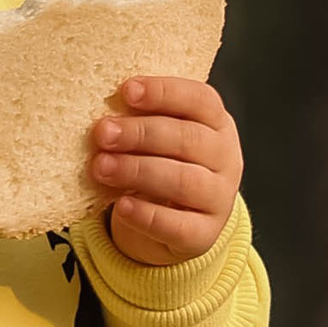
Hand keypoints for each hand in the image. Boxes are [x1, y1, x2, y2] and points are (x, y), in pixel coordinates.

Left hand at [91, 77, 243, 265]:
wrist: (176, 221)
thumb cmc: (164, 166)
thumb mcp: (160, 138)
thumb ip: (143, 120)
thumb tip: (105, 110)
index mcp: (217, 124)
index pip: (200, 99)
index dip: (164, 92)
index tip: (127, 90)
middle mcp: (226, 159)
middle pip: (188, 139)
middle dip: (141, 134)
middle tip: (103, 133)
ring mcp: (219, 198)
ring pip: (183, 181)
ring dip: (138, 171)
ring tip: (101, 167)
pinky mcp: (204, 235)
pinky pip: (177, 226)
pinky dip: (146, 215)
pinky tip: (121, 205)